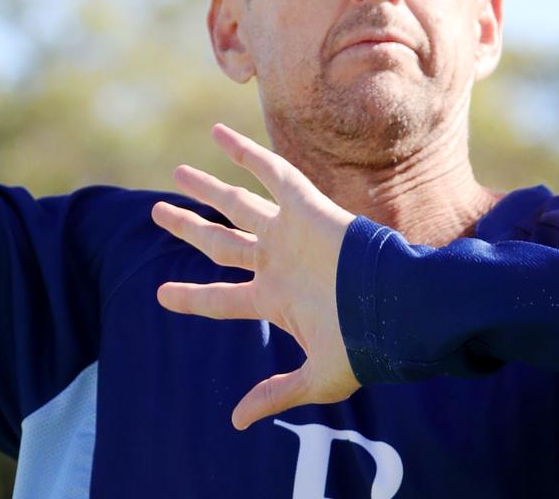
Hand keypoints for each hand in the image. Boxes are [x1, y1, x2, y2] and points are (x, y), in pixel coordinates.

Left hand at [152, 123, 360, 430]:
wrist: (401, 309)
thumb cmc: (365, 344)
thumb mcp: (318, 377)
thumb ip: (276, 394)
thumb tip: (236, 423)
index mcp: (275, 300)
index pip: (221, 298)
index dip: (191, 297)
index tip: (162, 294)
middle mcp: (276, 262)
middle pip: (220, 242)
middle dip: (188, 227)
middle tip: (156, 212)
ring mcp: (288, 234)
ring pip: (236, 205)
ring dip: (206, 189)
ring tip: (176, 174)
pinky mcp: (306, 206)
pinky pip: (271, 171)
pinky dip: (245, 152)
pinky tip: (217, 135)